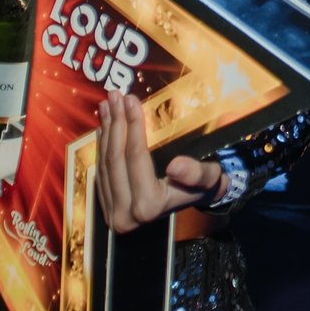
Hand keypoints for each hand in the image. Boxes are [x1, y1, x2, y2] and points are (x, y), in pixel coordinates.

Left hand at [96, 91, 224, 232]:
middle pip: (116, 159)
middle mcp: (126, 215)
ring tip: (107, 104)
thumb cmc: (203, 185)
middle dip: (115, 123)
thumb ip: (195, 173)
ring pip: (105, 163)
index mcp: (149, 206)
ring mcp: (113, 214)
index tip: (131, 99)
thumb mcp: (208, 177)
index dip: (133, 125)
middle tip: (114, 95)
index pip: (136, 157)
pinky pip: (101, 171)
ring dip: (106, 130)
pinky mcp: (107, 208)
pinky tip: (104, 125)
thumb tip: (174, 166)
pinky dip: (102, 145)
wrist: (195, 199)